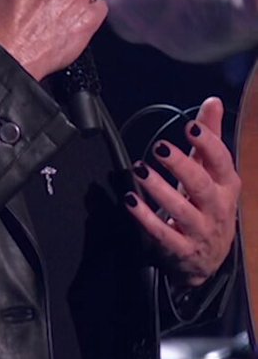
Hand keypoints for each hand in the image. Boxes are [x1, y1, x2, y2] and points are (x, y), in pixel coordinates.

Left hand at [125, 96, 239, 286]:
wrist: (209, 256)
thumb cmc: (209, 203)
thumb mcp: (212, 170)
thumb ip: (211, 135)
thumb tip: (213, 102)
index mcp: (227, 185)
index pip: (222, 161)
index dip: (208, 143)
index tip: (191, 126)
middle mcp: (217, 208)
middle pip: (201, 185)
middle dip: (181, 165)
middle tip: (160, 148)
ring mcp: (200, 230)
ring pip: (182, 210)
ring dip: (159, 189)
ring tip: (140, 170)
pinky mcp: (182, 249)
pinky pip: (163, 234)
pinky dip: (146, 218)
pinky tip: (131, 201)